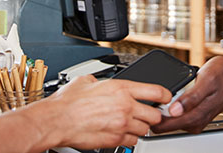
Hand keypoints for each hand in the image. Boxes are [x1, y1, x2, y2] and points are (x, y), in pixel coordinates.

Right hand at [38, 75, 171, 148]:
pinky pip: (132, 141)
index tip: (166, 97)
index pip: (156, 91)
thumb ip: (100, 81)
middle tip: (147, 115)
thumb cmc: (68, 102)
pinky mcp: (114, 140)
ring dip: (140, 127)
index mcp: (122, 88)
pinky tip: (122, 134)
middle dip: (153, 115)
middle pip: (155, 115)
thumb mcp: (87, 81)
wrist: (56, 120)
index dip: (165, 95)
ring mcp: (121, 124)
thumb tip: (99, 82)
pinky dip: (130, 139)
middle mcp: (125, 106)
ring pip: (144, 129)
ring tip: (131, 125)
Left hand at [151, 56, 222, 133]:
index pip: (164, 126)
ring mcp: (196, 119)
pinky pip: (178, 115)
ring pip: (171, 120)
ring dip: (165, 109)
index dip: (153, 116)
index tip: (150, 102)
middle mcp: (195, 121)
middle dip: (157, 112)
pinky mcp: (196, 115)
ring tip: (166, 93)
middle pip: (165, 124)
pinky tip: (175, 94)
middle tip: (156, 95)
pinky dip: (173, 106)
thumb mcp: (206, 79)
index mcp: (196, 116)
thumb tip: (174, 110)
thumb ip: (190, 97)